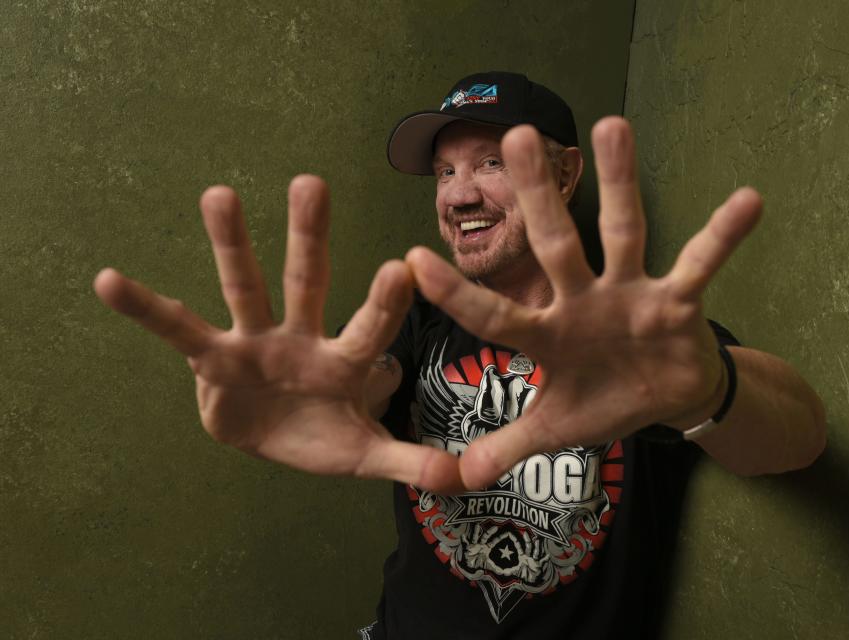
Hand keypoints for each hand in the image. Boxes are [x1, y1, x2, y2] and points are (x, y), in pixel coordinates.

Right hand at [94, 175, 463, 493]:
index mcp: (345, 362)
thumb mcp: (366, 454)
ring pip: (244, 286)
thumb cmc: (328, 435)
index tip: (403, 265)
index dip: (384, 304)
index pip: (370, 330)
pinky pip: (178, 329)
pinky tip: (108, 280)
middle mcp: (302, 337)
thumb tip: (460, 481)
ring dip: (230, 244)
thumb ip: (409, 461)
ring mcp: (256, 341)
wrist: (281, 440)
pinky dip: (145, 308)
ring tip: (219, 194)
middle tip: (312, 183)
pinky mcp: (214, 357)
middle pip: (309, 283)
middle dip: (309, 238)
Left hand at [405, 117, 761, 489]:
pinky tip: (749, 201)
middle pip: (555, 244)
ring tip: (610, 125)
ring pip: (623, 231)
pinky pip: (701, 264)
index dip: (457, 293)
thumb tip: (456, 480)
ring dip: (620, 182)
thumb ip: (509, 446)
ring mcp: (630, 294)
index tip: (412, 259)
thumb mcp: (556, 430)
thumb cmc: (603, 402)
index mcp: (548, 335)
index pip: (495, 315)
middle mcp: (583, 301)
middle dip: (537, 195)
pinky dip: (724, 236)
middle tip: (515, 135)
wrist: (664, 396)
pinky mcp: (676, 300)